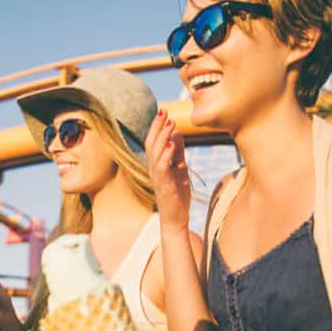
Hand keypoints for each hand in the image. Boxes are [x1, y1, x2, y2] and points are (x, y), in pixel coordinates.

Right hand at [145, 109, 190, 231]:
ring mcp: (158, 178)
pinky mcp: (164, 186)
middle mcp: (153, 169)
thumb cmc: (177, 196)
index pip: (153, 142)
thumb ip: (178, 153)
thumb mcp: (180, 169)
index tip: (164, 111)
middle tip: (164, 111)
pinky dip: (167, 155)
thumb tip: (178, 134)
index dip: (157, 126)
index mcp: (156, 165)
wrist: (175, 220)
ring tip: (171, 123)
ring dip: (163, 137)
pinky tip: (173, 145)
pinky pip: (162, 168)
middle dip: (157, 127)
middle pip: (151, 144)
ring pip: (155, 153)